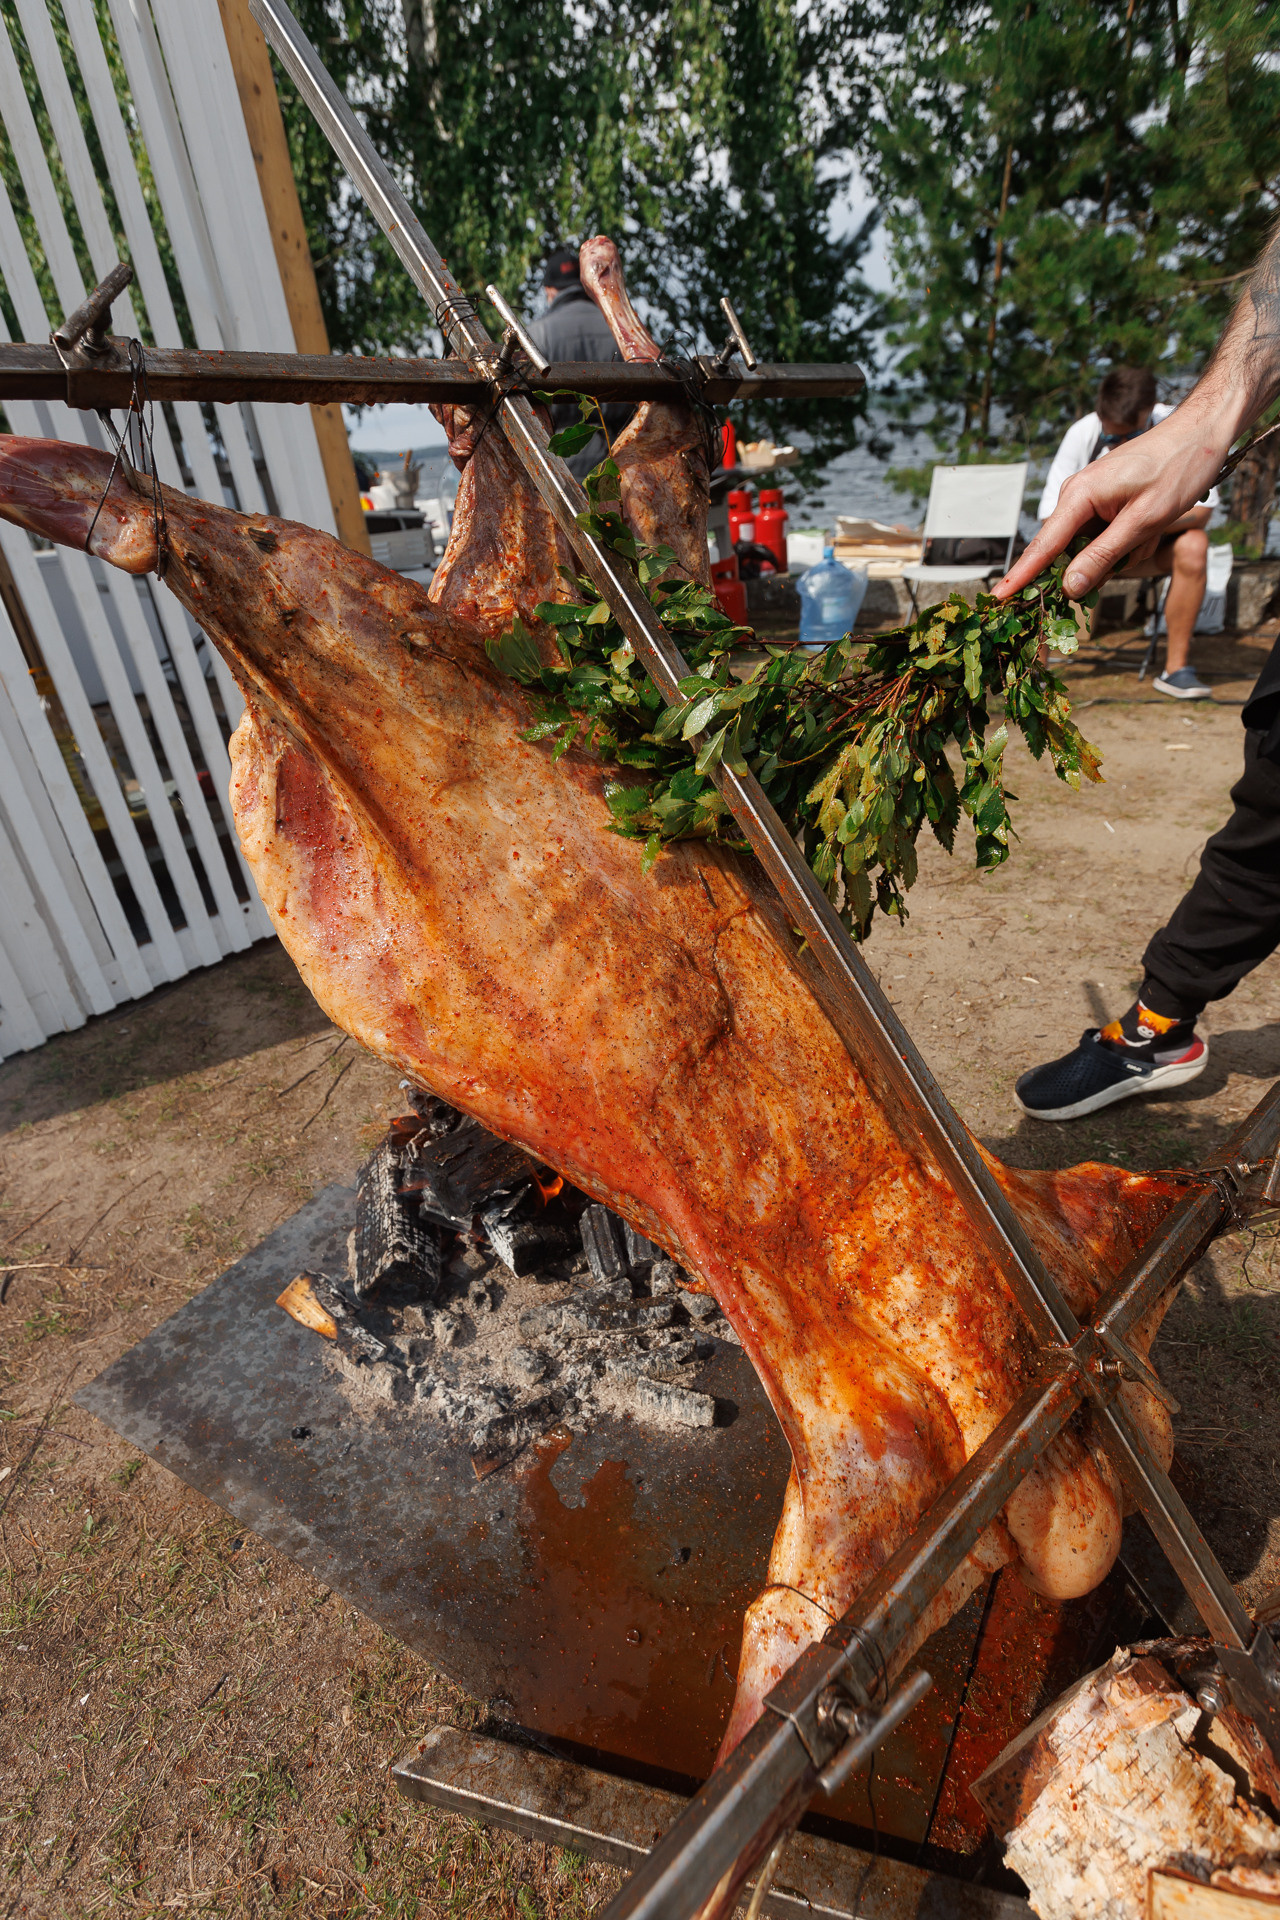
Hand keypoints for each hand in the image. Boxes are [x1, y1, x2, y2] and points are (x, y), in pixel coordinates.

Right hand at [994, 404, 1229, 601]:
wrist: (1201, 432)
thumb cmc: (1177, 469)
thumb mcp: (1143, 521)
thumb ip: (1103, 556)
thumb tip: (1067, 588)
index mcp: (1079, 496)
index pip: (1043, 546)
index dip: (1021, 576)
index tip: (997, 599)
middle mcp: (1076, 497)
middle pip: (1070, 553)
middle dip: (1103, 563)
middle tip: (1141, 546)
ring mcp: (1089, 499)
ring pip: (1093, 548)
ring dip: (1124, 551)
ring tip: (1153, 529)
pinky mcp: (1104, 502)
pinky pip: (1106, 536)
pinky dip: (1129, 541)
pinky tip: (1151, 527)